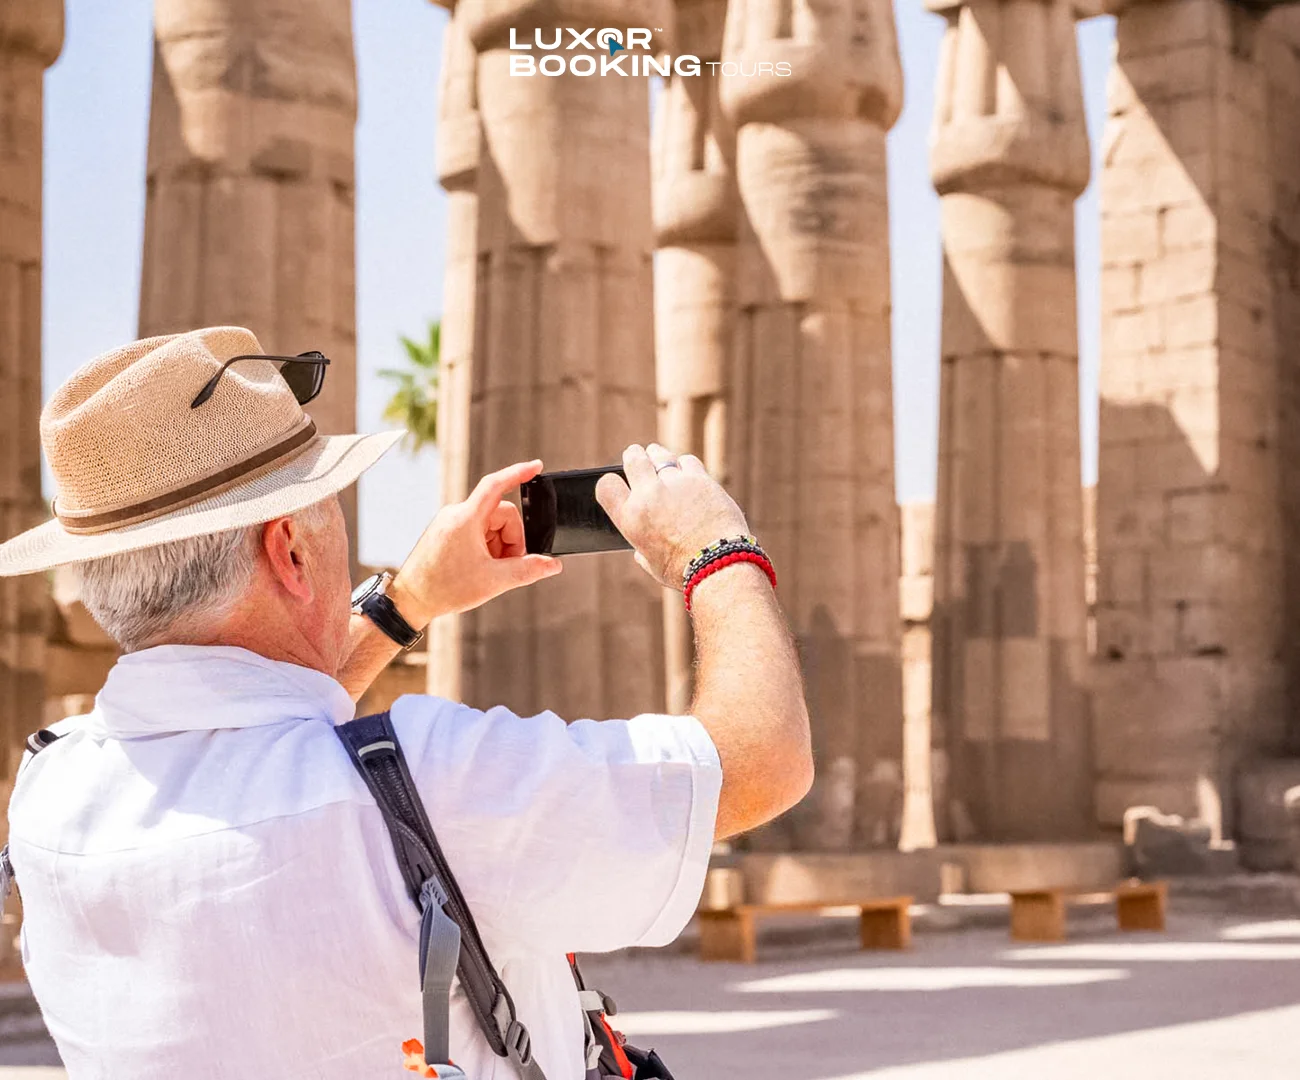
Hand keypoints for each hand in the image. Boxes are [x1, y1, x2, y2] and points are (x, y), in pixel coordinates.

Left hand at [391, 460, 561, 623]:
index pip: (497, 485)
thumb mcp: (493, 581)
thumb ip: (527, 570)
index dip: (519, 473)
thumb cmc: (444, 588)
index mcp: (466, 518)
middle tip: (508, 566)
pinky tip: (481, 567)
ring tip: (491, 571)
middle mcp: (457, 514)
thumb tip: (551, 564)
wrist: (410, 600)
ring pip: (491, 525)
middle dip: (512, 540)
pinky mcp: (447, 533)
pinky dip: (487, 547)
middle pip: (501, 515)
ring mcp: (450, 523)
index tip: (536, 467)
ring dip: (499, 546)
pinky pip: (477, 531)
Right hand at [595, 444, 749, 589]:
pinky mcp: (699, 479)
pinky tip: (687, 471)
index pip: (606, 486)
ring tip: (658, 455)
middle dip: (634, 455)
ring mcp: (674, 484)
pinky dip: (685, 465)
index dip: (610, 481)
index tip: (617, 481)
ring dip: (658, 455)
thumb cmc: (685, 572)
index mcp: (630, 519)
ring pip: (661, 455)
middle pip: (633, 459)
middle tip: (636, 454)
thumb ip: (643, 551)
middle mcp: (648, 497)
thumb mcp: (653, 565)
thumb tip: (640, 551)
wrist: (719, 564)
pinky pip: (687, 461)